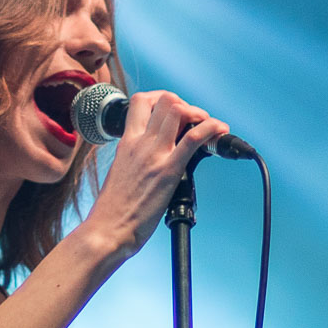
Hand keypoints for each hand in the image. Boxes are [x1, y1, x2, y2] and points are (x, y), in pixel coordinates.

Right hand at [80, 91, 231, 259]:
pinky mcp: (168, 170)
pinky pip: (193, 138)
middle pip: (165, 101)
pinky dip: (212, 128)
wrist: (106, 229)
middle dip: (186, 105)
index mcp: (127, 142)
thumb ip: (136, 160)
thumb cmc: (113, 210)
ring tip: (210, 126)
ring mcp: (154, 154)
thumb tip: (153, 161)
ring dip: (200, 114)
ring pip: (179, 111)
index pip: (141, 101)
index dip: (162, 98)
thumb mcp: (121, 173)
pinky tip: (220, 131)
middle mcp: (140, 143)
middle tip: (197, 122)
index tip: (175, 111)